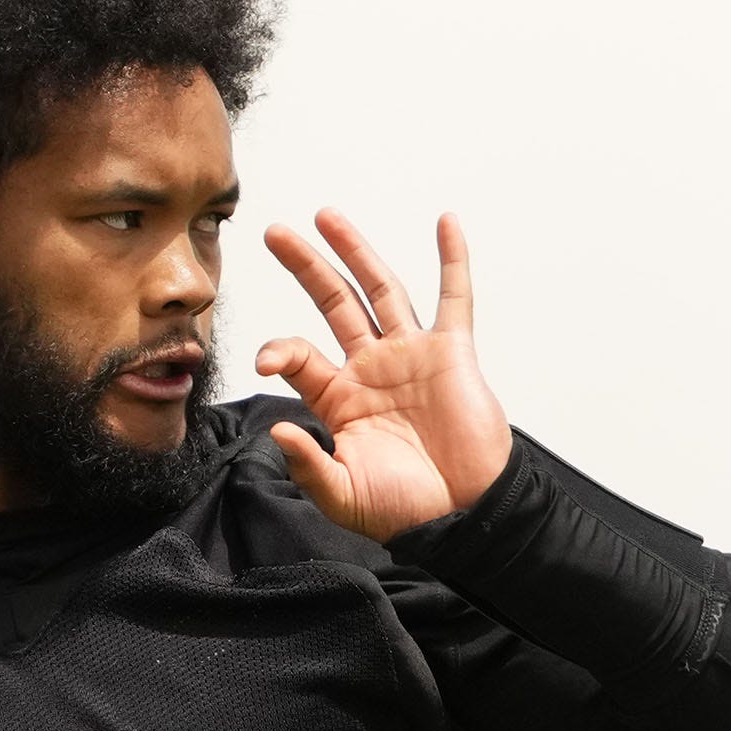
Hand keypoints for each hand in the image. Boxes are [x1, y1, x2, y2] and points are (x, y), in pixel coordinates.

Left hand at [254, 209, 510, 541]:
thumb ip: (308, 465)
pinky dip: (452, 259)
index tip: (267, 361)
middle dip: (305, 267)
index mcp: (338, 398)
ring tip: (326, 216)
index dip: (279, 350)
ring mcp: (411, 355)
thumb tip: (277, 431)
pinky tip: (445, 222)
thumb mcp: (343, 495)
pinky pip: (454, 297)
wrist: (463, 514)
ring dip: (355, 251)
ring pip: (381, 290)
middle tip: (274, 232)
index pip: (299, 355)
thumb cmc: (404, 510)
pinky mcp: (452, 353)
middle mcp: (370, 368)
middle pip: (333, 304)